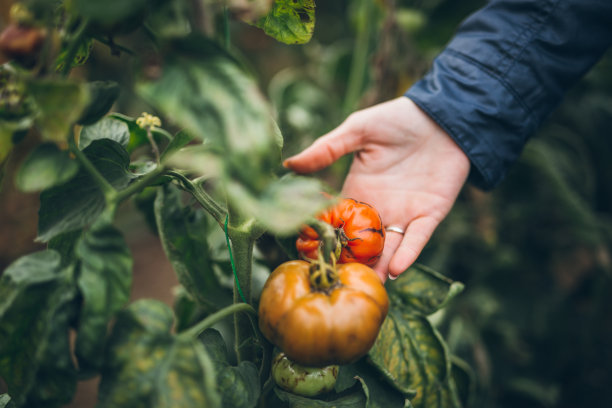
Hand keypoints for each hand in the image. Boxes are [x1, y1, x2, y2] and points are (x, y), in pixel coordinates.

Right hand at [283, 97, 470, 280]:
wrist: (441, 116)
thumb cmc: (397, 119)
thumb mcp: (358, 130)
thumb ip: (327, 149)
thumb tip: (289, 165)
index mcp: (357, 191)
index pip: (337, 222)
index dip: (325, 238)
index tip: (309, 256)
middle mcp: (378, 208)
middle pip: (361, 243)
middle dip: (350, 263)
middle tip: (335, 282)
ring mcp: (404, 213)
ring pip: (388, 248)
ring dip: (378, 267)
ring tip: (365, 286)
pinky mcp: (430, 214)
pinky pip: (417, 239)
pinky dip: (408, 254)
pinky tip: (395, 268)